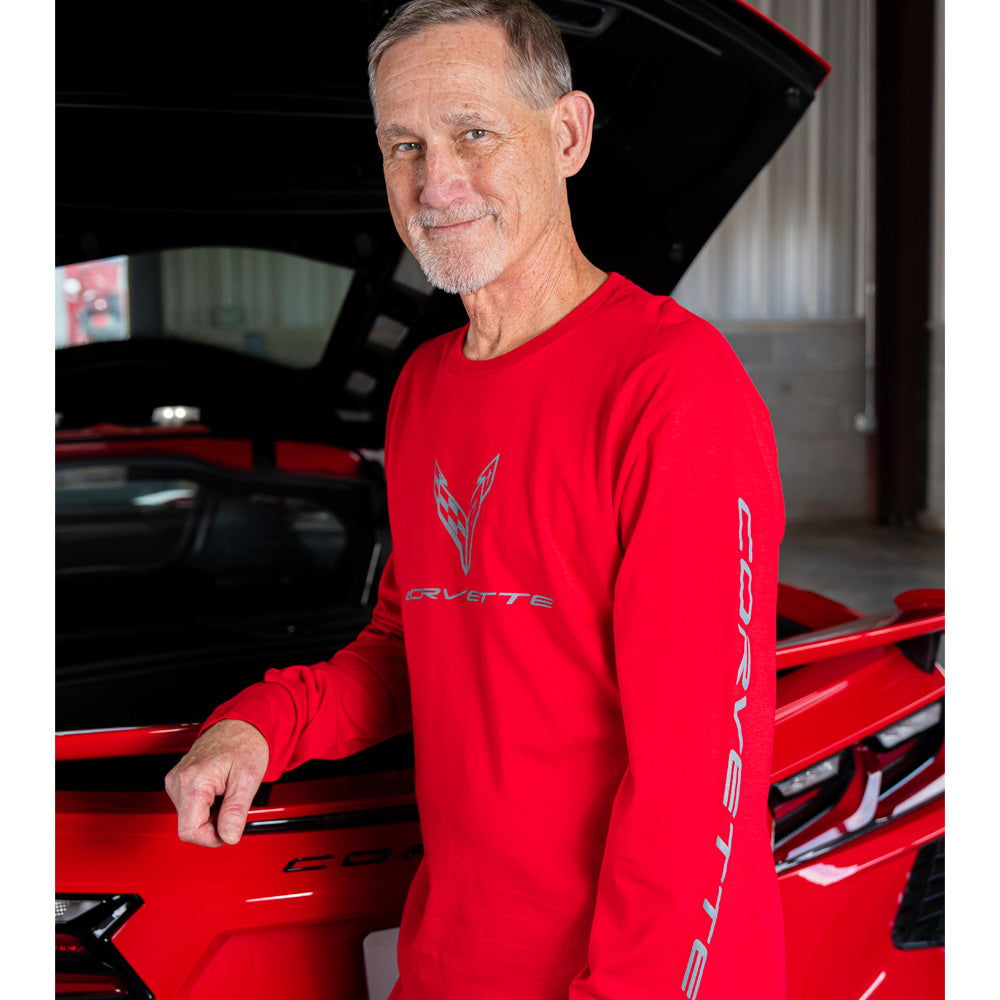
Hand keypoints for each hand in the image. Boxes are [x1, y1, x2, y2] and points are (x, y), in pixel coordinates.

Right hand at [165, 719, 269, 846]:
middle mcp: (178, 782)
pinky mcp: (178, 781)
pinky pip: (189, 807)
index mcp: (193, 782)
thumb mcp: (248, 778)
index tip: (229, 829)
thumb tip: (229, 836)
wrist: (240, 725)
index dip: (211, 838)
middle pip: (189, 826)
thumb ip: (236, 811)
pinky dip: (206, 806)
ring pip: (189, 818)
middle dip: (214, 824)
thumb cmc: (245, 744)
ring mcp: (175, 781)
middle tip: (233, 803)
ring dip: (210, 815)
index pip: (190, 831)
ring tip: (226, 794)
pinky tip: (219, 792)